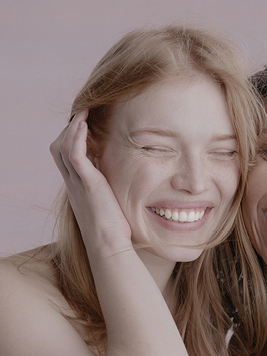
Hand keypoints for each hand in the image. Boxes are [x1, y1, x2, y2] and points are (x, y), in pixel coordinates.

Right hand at [50, 110, 132, 255]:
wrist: (109, 246)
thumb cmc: (112, 229)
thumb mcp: (106, 203)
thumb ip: (105, 189)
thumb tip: (116, 180)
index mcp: (76, 187)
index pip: (64, 156)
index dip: (70, 138)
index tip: (83, 124)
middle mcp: (72, 183)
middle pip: (58, 148)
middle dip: (68, 128)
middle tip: (83, 114)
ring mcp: (77, 183)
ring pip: (62, 147)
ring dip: (72, 127)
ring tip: (84, 113)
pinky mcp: (88, 184)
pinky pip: (75, 155)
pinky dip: (77, 137)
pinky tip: (85, 124)